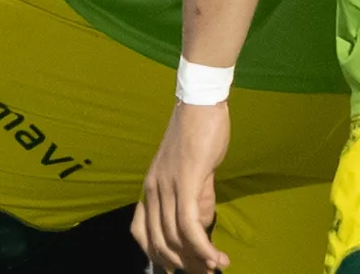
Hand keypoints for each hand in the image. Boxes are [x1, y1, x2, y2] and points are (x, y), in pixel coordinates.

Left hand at [132, 101, 231, 272]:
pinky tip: (216, 258)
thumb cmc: (198, 134)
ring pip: (174, 238)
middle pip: (159, 243)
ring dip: (197, 260)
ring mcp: (166, 187)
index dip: (159, 257)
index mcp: (150, 188)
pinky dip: (202, 247)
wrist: (200, 104)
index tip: (180, 267)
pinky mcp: (184, 182)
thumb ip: (196, 200)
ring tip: (216, 267)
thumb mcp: (192, 173)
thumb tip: (201, 229)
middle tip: (204, 272)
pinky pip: (189, 225)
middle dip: (182, 264)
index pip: (143, 234)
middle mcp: (152, 190)